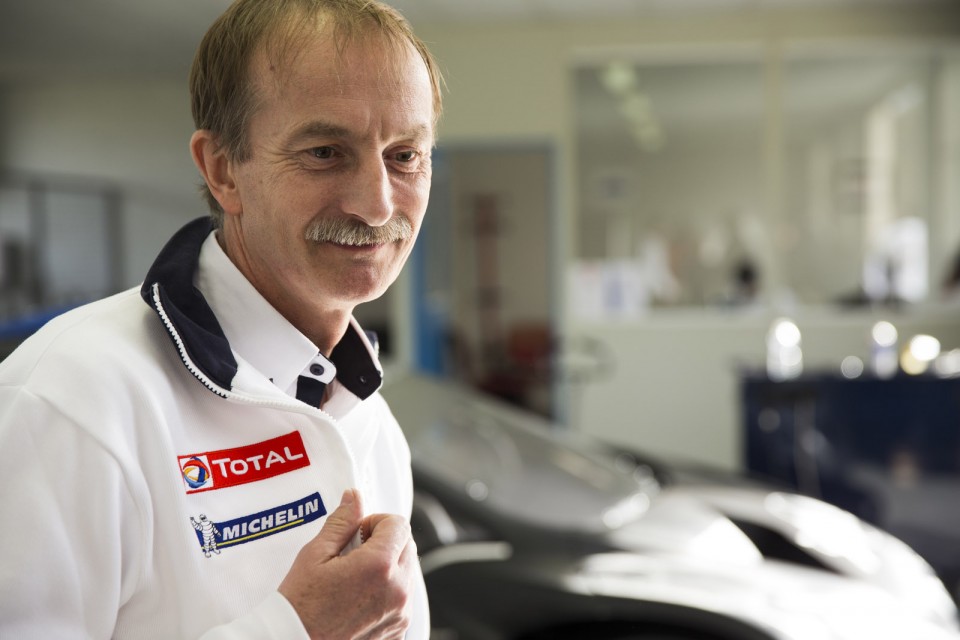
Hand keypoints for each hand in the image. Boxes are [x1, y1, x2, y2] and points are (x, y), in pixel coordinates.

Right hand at [278, 489, 417, 639]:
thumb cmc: (300, 605)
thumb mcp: (315, 555)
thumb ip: (341, 522)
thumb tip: (354, 497)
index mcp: (378, 566)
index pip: (399, 525)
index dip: (377, 522)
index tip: (358, 533)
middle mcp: (397, 591)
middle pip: (407, 546)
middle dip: (385, 542)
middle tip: (355, 552)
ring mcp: (400, 614)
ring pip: (408, 572)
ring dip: (389, 566)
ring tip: (356, 576)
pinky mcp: (398, 630)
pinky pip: (403, 599)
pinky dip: (389, 591)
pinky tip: (360, 597)